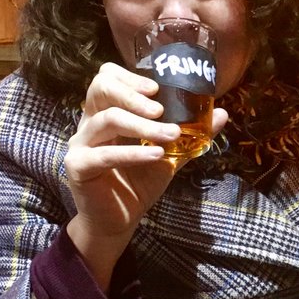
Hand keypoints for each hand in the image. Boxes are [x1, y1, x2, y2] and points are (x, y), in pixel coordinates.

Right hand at [65, 62, 227, 287]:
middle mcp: (90, 123)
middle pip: (100, 89)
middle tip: (160, 108)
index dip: (130, 77)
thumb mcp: (169, 155)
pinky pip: (105, 154)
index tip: (157, 87)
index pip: (107, 78)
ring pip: (107, 120)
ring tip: (170, 134)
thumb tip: (221, 114)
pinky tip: (156, 154)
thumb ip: (190, 135)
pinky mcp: (78, 166)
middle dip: (133, 94)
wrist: (120, 220)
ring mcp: (80, 144)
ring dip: (143, 126)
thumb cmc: (139, 183)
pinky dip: (133, 153)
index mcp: (107, 113)